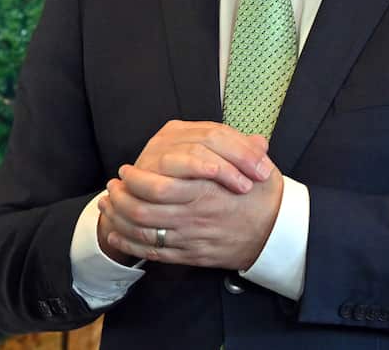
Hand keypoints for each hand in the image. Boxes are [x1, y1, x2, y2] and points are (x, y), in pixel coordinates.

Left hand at [98, 159, 283, 270]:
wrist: (279, 234)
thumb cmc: (265, 196)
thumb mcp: (254, 163)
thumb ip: (233, 146)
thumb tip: (213, 131)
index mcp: (204, 189)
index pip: (156, 185)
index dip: (134, 179)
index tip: (127, 170)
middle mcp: (193, 215)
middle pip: (142, 210)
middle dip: (120, 198)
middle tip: (113, 186)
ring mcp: (191, 238)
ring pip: (143, 232)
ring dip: (119, 218)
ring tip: (110, 206)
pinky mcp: (192, 256)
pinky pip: (154, 252)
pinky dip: (130, 244)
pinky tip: (117, 234)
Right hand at [132, 119, 271, 191]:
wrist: (139, 207)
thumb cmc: (179, 188)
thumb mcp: (209, 168)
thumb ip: (234, 155)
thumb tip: (262, 144)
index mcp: (186, 130)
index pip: (221, 131)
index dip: (245, 149)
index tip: (265, 169)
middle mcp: (169, 137)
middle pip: (210, 138)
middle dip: (238, 158)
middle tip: (258, 178)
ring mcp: (155, 152)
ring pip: (193, 151)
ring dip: (221, 169)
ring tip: (242, 186)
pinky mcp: (144, 170)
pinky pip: (172, 170)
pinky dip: (195, 173)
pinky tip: (211, 185)